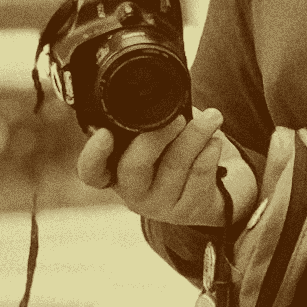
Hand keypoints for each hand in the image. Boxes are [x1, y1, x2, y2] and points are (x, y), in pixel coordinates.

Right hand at [76, 107, 257, 227]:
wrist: (214, 189)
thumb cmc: (178, 152)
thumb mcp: (161, 136)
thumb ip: (154, 121)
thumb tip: (166, 96)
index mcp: (116, 169)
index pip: (92, 171)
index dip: (93, 155)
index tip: (105, 134)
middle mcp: (131, 191)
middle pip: (133, 167)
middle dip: (156, 138)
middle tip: (178, 118)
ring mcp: (158, 204)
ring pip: (173, 167)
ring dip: (195, 136)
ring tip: (211, 118)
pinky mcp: (186, 210)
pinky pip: (199, 177)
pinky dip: (209, 152)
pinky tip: (215, 141)